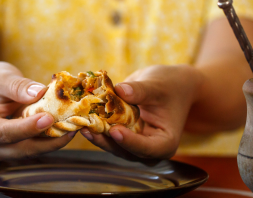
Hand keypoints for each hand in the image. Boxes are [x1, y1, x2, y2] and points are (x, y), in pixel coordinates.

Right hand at [0, 62, 76, 161]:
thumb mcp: (0, 77)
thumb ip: (18, 86)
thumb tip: (39, 92)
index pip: (5, 133)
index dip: (28, 128)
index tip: (49, 118)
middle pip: (22, 149)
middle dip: (49, 141)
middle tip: (72, 127)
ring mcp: (4, 151)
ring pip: (33, 152)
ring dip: (54, 142)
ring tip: (74, 127)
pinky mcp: (17, 149)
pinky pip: (36, 147)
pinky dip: (52, 139)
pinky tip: (67, 128)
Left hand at [81, 65, 202, 159]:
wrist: (171, 86)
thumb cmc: (171, 86)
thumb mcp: (158, 86)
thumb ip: (141, 90)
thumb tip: (121, 90)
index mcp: (165, 143)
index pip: (147, 148)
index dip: (130, 142)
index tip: (114, 131)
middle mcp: (149, 149)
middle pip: (126, 151)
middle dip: (106, 140)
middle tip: (88, 127)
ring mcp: (135, 144)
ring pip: (113, 145)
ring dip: (97, 135)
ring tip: (81, 123)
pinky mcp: (123, 135)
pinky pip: (108, 135)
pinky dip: (97, 127)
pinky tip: (82, 118)